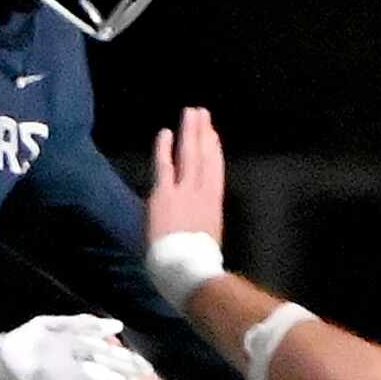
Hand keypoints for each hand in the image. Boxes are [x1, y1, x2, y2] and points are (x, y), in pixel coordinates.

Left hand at [147, 105, 224, 247]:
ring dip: (189, 132)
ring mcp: (183, 190)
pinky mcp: (165, 194)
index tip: (213, 134)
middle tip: (202, 113)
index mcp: (214, 203)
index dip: (214, 150)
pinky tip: (166, 132)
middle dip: (203, 133)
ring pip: (189, 155)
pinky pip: (164, 166)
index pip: (216, 170)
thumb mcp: (207, 235)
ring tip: (190, 113)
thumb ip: (200, 219)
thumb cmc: (197, 261)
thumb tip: (194, 214)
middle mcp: (202, 192)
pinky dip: (165, 148)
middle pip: (204, 156)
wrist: (187, 267)